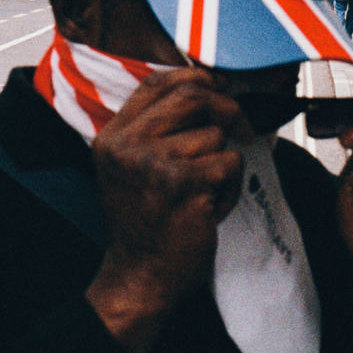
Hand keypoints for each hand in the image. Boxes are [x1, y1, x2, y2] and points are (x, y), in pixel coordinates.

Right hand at [87, 68, 248, 352]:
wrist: (141, 275)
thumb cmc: (144, 224)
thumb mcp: (129, 169)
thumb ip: (152, 131)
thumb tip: (203, 90)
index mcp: (112, 138)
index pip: (154, 83)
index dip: (192, 77)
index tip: (216, 86)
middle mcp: (128, 145)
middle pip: (190, 96)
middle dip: (226, 108)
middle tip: (240, 127)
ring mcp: (155, 163)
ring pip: (214, 135)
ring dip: (222, 164)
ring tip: (204, 191)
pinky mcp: (185, 183)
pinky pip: (228, 163)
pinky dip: (229, 187)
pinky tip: (209, 207)